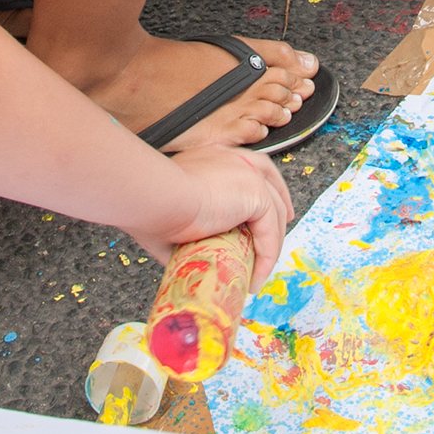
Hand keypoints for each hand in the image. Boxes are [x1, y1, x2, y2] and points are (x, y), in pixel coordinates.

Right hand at [130, 146, 294, 287]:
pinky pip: (270, 232)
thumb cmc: (150, 205)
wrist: (155, 196)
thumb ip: (185, 227)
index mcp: (213, 157)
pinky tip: (256, 277)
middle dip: (280, 204)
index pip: (245, 168)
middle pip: (270, 179)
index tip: (262, 210)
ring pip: (272, 211)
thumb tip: (184, 256)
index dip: (259, 188)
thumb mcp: (172, 213)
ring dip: (270, 244)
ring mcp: (247, 172)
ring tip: (260, 272)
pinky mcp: (257, 193)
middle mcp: (234, 158)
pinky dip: (266, 257)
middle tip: (282, 228)